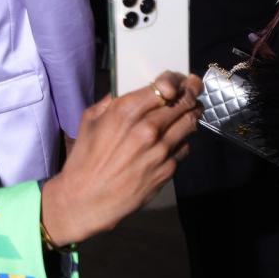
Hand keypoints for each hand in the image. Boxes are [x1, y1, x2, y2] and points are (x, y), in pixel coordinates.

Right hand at [41, 71, 200, 245]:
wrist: (87, 198)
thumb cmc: (85, 158)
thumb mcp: (90, 120)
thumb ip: (111, 102)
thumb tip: (128, 92)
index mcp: (126, 111)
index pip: (165, 85)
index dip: (176, 79)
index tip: (179, 79)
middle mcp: (147, 128)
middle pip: (183, 102)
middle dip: (191, 92)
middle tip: (194, 87)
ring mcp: (160, 150)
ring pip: (189, 123)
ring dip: (193, 113)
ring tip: (192, 109)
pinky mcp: (167, 170)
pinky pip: (184, 147)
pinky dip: (183, 139)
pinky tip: (176, 138)